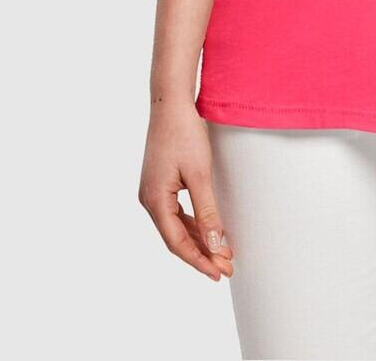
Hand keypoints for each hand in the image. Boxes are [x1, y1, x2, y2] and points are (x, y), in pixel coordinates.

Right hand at [138, 98, 233, 281]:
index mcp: (154, 200)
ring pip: (176, 226)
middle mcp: (149, 200)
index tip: (218, 273)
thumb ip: (207, 211)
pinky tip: (208, 231)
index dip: (199, 260)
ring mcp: (152, 192)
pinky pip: (176, 212)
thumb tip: (215, 244)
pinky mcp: (160, 184)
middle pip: (176, 238)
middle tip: (226, 267)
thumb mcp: (199, 174)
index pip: (177, 243)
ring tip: (222, 253)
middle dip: (202, 253)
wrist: (170, 103)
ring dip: (199, 240)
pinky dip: (193, 224)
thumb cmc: (184, 134)